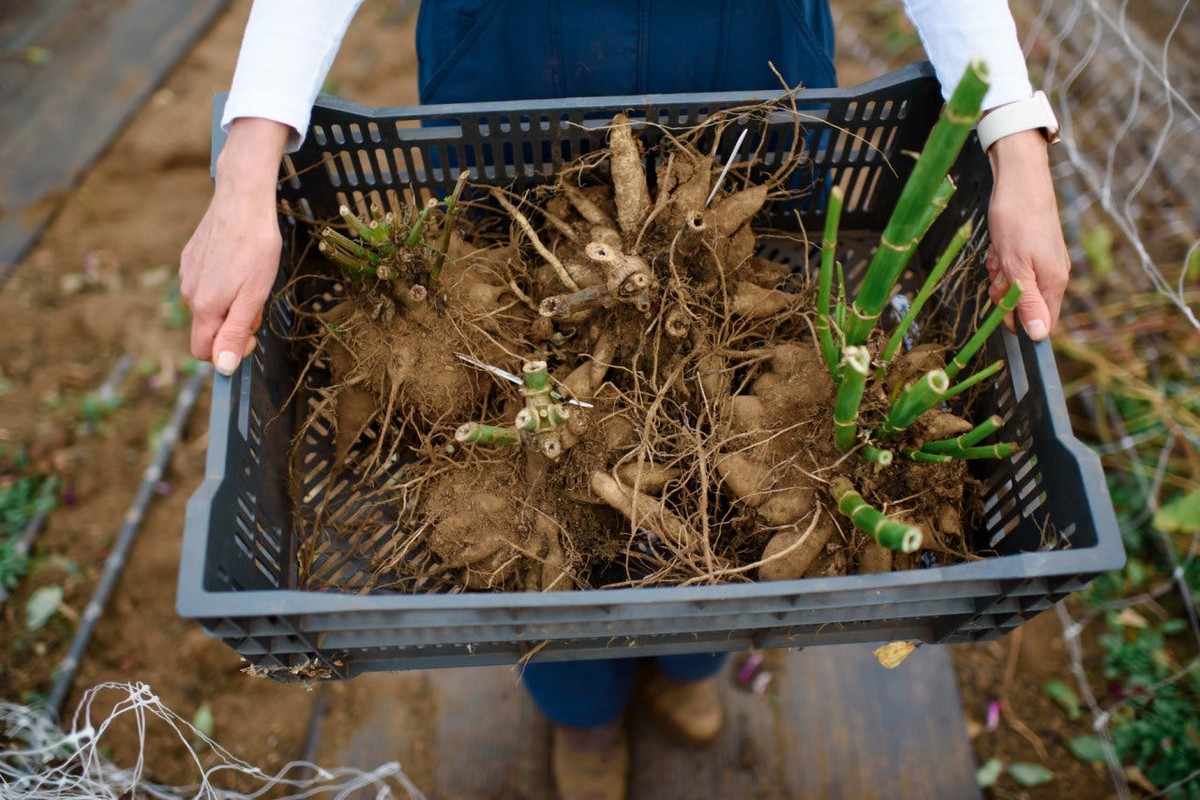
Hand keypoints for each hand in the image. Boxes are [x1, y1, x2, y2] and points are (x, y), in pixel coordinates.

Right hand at [180, 118, 289, 374]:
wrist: (242, 200)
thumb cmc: (256, 248)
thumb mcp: (253, 296)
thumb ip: (236, 333)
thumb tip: (224, 369)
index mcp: (204, 307)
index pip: (203, 352)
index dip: (228, 353)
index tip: (253, 335)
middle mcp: (188, 292)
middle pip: (208, 327)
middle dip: (233, 325)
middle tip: (257, 303)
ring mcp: (187, 273)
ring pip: (208, 304)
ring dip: (230, 303)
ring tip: (251, 279)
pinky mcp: (190, 257)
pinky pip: (205, 283)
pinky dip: (223, 283)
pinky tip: (239, 263)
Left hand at [984, 129, 1070, 340]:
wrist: (1019, 180)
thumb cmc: (1017, 221)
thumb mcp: (1017, 267)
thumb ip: (1028, 303)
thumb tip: (1038, 336)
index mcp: (1054, 282)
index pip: (1041, 322)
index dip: (1018, 320)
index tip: (1002, 302)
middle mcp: (1053, 274)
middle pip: (1024, 304)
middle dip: (1004, 292)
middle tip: (998, 270)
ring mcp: (1043, 261)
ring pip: (1015, 284)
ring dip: (1000, 273)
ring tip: (999, 252)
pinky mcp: (1032, 249)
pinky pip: (1013, 266)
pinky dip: (1001, 259)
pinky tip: (999, 245)